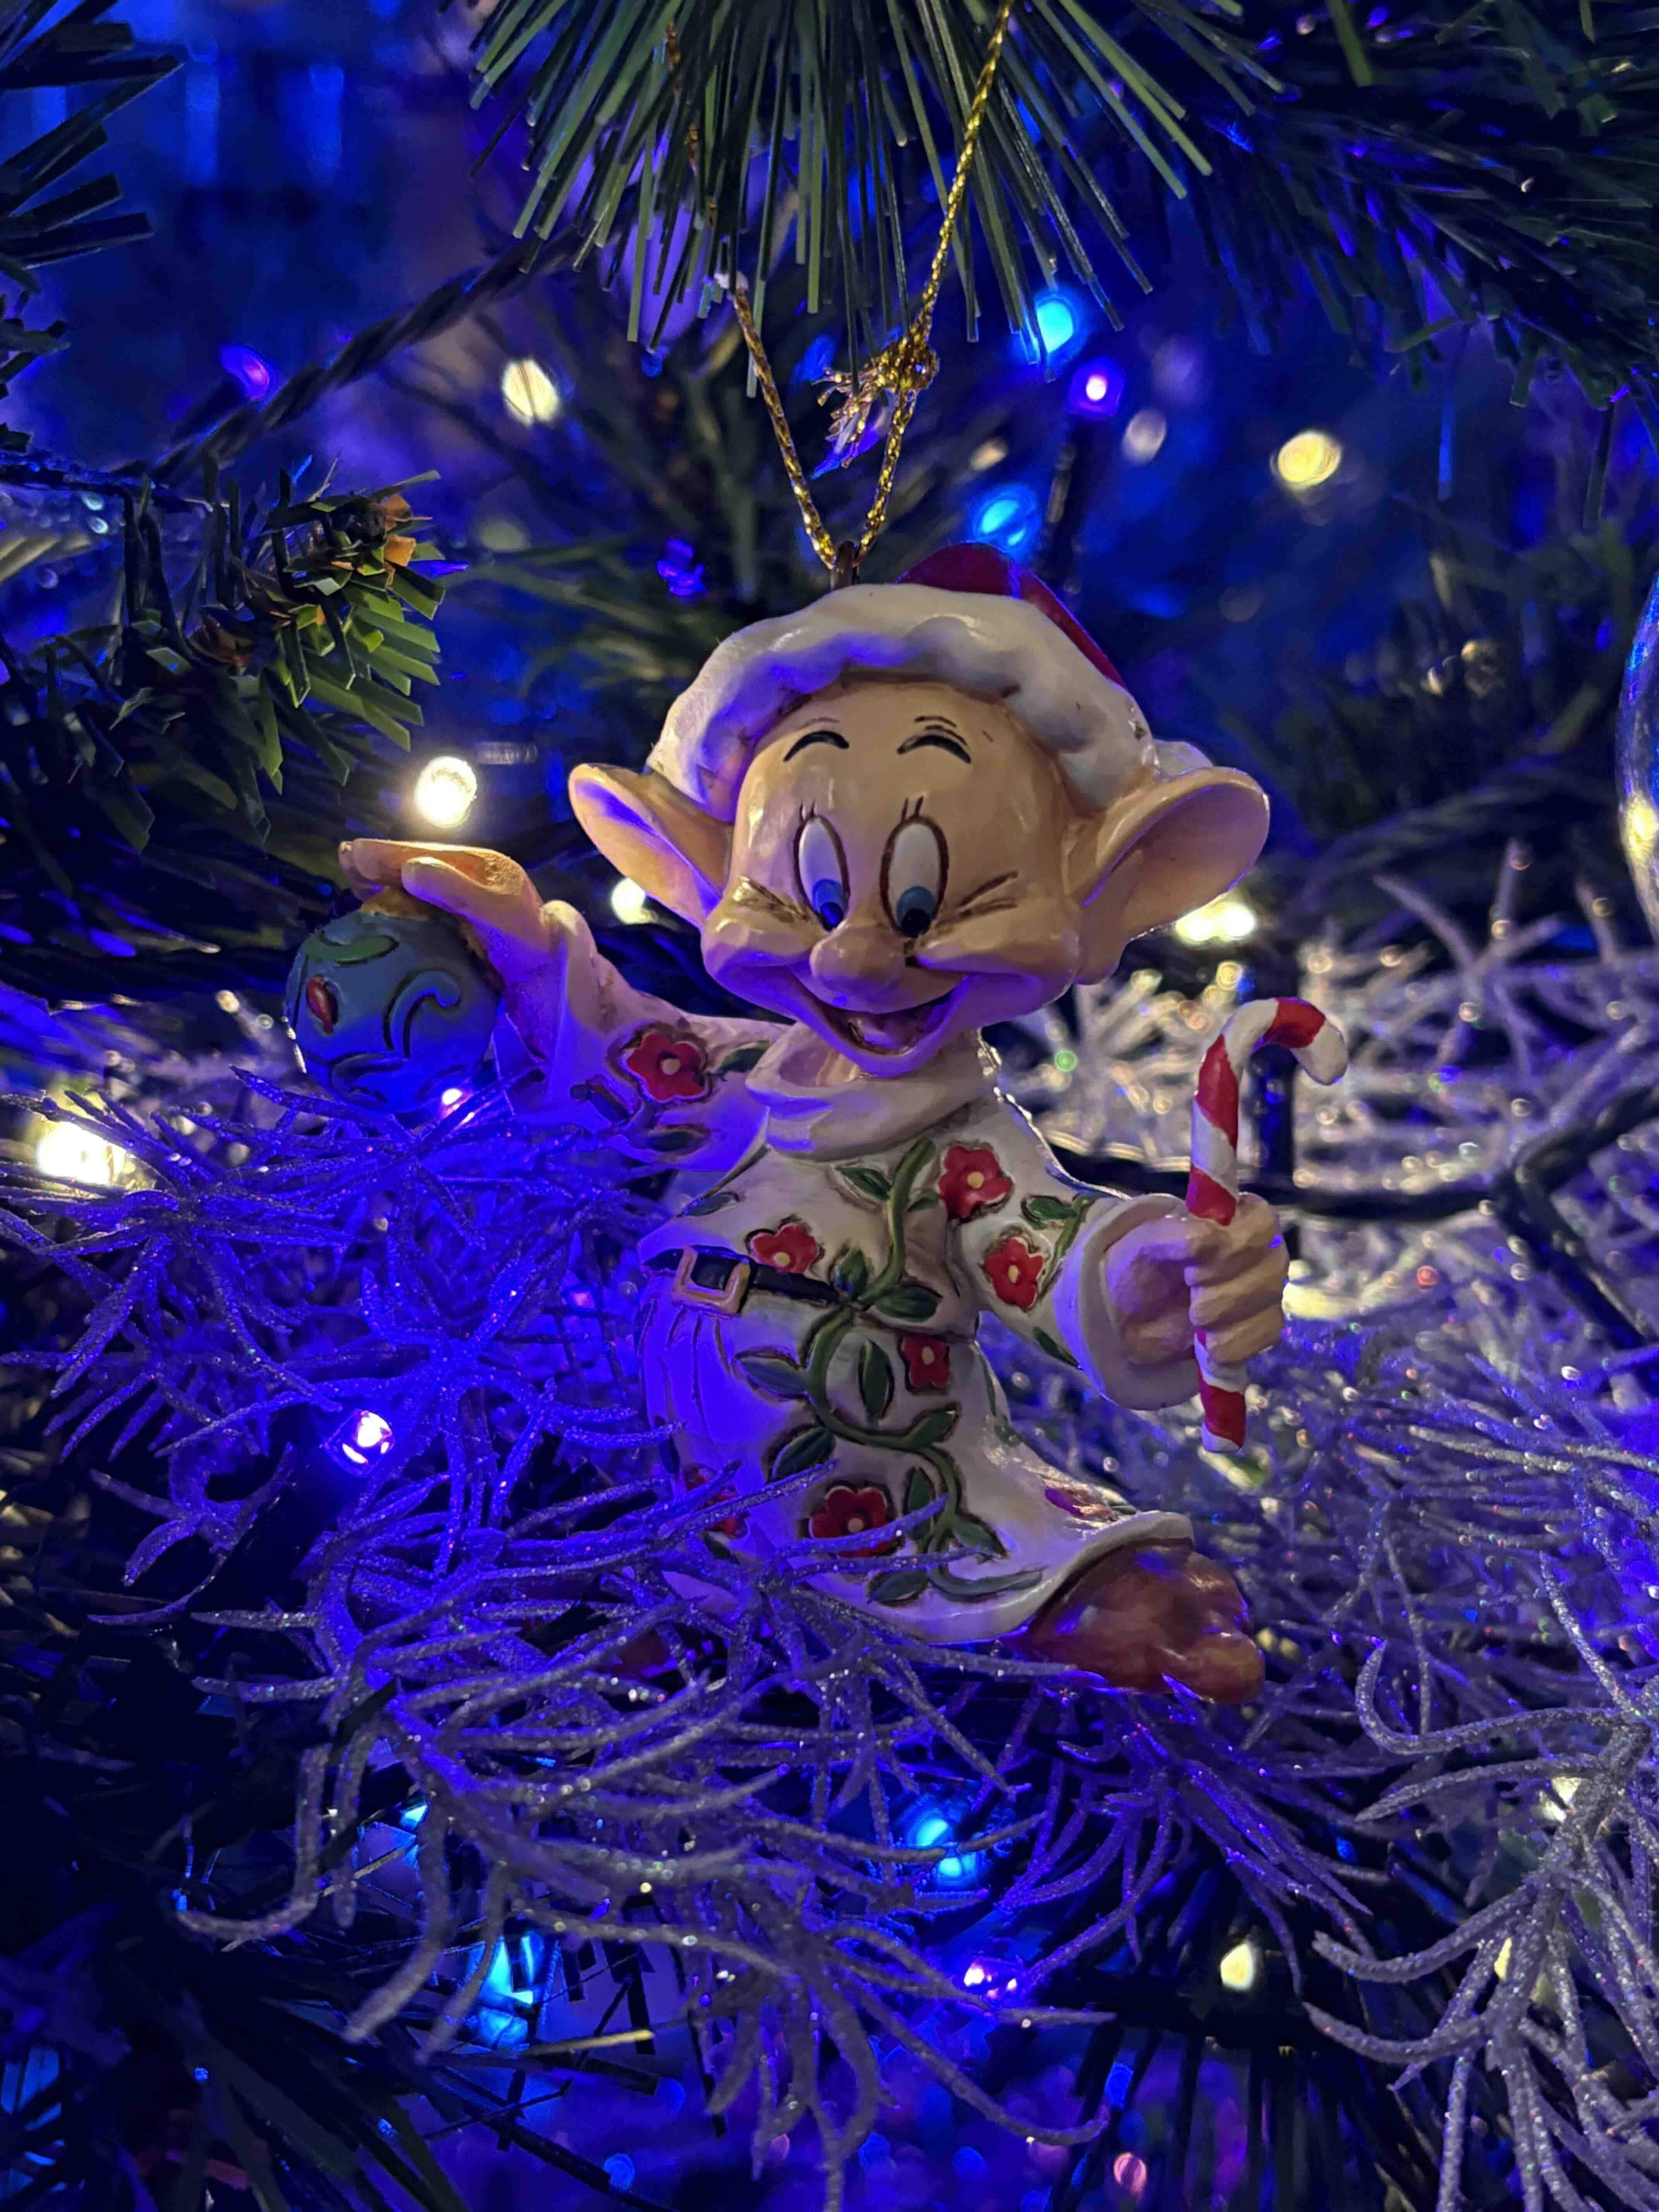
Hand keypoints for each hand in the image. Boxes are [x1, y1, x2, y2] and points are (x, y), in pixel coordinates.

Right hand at [339, 841, 557, 986]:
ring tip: (352, 877)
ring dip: (385, 880)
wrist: (549, 977)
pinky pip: (423, 905)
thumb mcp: (497, 916)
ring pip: (417, 883)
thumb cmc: (527, 946)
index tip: (355, 852)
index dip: (389, 853)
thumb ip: (457, 892)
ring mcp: (466, 900)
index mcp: (483, 866)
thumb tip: (412, 869)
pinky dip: (398, 901)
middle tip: (344, 859)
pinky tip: (376, 903)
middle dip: (381, 862)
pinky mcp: (461, 922)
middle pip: (418, 864)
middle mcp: (473, 877)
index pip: (428, 854)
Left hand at [1103, 1196, 1287, 1368]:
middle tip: (1188, 1289)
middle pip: (1268, 1270)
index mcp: (1240, 1219)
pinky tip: (1207, 1342)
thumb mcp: (1147, 1242)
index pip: (1263, 1224)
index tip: (1193, 1263)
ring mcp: (1268, 1291)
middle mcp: (1264, 1252)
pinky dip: (1231, 1344)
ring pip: (1267, 1306)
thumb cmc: (1144, 1266)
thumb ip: (1176, 1234)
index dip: (1230, 1247)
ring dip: (1221, 1317)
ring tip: (1193, 1316)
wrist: (1132, 1313)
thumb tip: (1210, 1240)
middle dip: (1218, 1288)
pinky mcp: (1264, 1327)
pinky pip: (1265, 1337)